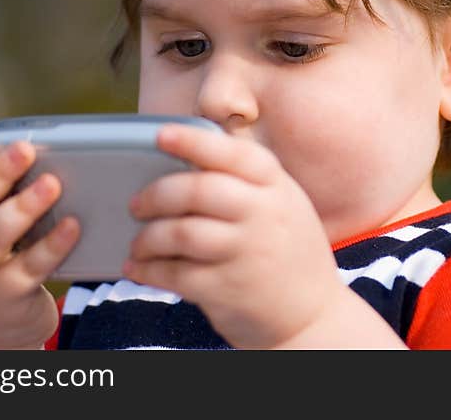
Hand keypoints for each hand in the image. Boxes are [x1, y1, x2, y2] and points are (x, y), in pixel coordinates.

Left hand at [123, 123, 345, 348]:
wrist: (314, 314)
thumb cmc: (287, 249)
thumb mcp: (283, 202)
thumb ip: (245, 179)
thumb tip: (183, 158)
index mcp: (276, 186)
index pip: (233, 154)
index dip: (193, 141)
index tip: (160, 135)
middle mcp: (264, 215)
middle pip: (199, 191)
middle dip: (157, 195)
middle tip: (137, 205)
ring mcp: (247, 254)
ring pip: (182, 233)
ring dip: (148, 238)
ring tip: (138, 244)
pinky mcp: (228, 290)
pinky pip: (176, 274)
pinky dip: (149, 271)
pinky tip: (138, 270)